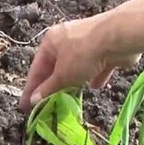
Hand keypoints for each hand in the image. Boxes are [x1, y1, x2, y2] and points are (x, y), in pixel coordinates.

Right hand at [19, 0, 143, 111]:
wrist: (118, 37)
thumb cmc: (83, 54)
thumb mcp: (62, 75)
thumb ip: (48, 88)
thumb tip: (34, 100)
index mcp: (50, 42)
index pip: (36, 69)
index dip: (30, 90)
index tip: (25, 107)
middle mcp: (66, 39)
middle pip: (55, 67)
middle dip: (52, 86)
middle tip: (47, 105)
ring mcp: (87, 42)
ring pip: (76, 66)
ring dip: (73, 81)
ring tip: (69, 98)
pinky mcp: (106, 48)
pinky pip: (96, 66)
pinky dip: (94, 76)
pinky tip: (95, 87)